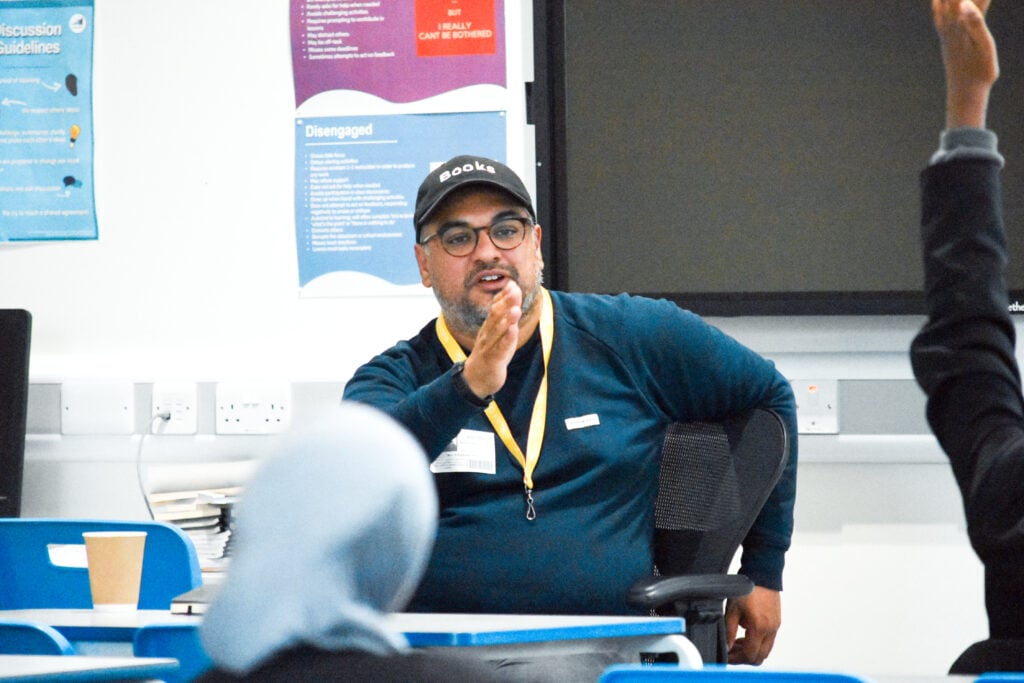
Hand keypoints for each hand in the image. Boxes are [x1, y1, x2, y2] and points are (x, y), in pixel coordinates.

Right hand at [462, 281, 521, 398]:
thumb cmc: (491, 353)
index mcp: (489, 327)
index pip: (495, 308)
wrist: (476, 379)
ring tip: (515, 309)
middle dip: (506, 303)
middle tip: (515, 290)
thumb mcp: (498, 333)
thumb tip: (511, 294)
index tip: (513, 283)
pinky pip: (499, 350)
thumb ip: (505, 315)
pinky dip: (506, 340)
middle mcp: (487, 334)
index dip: (504, 296)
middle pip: (496, 316)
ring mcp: (488, 347)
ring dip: (506, 320)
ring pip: (497, 332)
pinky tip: (513, 331)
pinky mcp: (493, 360)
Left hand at [725, 586, 780, 664]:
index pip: (749, 654)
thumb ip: (728, 631)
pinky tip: (745, 633)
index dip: (736, 659)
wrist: (762, 573)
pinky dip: (758, 641)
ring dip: (752, 650)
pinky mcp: (777, 621)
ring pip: (765, 649)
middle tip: (731, 652)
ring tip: (736, 642)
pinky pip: (769, 639)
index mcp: (759, 627)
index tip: (727, 656)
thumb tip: (726, 647)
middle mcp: (771, 629)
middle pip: (760, 656)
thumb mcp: (732, 610)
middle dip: (744, 657)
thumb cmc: (747, 588)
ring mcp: (775, 626)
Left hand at [932, 0, 997, 127]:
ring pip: (943, 1)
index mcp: (962, 23)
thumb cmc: (979, 71)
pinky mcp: (945, 37)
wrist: (964, 92)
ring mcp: (946, 31)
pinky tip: (939, 1)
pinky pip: (939, 13)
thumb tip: (964, 3)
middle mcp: (950, 24)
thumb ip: (975, 23)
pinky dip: (939, 3)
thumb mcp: (983, 46)